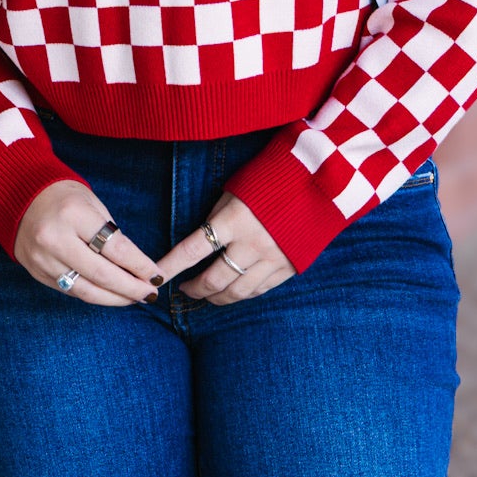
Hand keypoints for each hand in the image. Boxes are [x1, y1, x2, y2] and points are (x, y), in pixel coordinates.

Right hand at [14, 181, 163, 306]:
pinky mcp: (37, 273)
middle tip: (151, 293)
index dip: (140, 266)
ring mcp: (42, 259)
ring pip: (86, 290)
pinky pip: (71, 291)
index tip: (157, 275)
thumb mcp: (92, 204)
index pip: (115, 248)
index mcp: (73, 215)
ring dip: (114, 298)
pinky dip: (94, 295)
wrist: (18, 195)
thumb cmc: (63, 196)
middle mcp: (55, 239)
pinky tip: (110, 295)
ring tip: (135, 299)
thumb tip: (136, 267)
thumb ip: (111, 234)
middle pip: (102, 274)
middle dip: (131, 288)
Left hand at [155, 191, 294, 304]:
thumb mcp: (236, 192)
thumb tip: (200, 245)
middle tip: (184, 288)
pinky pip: (259, 290)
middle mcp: (252, 244)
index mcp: (234, 219)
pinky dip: (242, 294)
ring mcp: (272, 259)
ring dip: (215, 297)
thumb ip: (218, 220)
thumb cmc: (271, 179)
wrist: (320, 182)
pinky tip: (233, 291)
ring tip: (206, 295)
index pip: (192, 250)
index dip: (172, 266)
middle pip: (213, 280)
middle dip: (193, 288)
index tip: (156, 276)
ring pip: (236, 292)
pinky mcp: (289, 267)